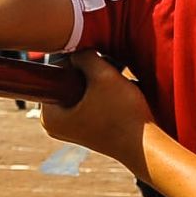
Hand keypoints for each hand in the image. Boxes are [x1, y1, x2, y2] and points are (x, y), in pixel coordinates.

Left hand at [37, 52, 152, 168]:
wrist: (146, 146)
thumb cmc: (123, 114)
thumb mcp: (103, 75)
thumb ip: (85, 56)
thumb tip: (77, 50)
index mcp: (49, 117)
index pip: (54, 73)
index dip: (74, 62)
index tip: (93, 65)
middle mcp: (55, 124)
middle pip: (67, 81)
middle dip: (88, 72)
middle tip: (107, 74)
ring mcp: (72, 126)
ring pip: (81, 87)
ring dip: (99, 79)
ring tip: (117, 83)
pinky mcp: (88, 126)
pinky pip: (91, 97)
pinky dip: (104, 90)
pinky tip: (121, 92)